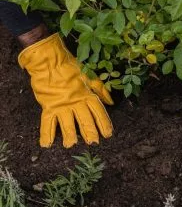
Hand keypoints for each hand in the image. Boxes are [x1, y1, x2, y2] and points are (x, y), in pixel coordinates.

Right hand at [18, 33, 112, 147]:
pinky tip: (47, 145)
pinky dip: (46, 133)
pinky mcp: (48, 106)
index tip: (108, 134)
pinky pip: (47, 122)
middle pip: (84, 119)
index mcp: (87, 94)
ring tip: (71, 144)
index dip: (104, 123)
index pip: (98, 111)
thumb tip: (111, 102)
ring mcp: (62, 105)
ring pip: (67, 123)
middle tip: (93, 143)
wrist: (49, 61)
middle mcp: (76, 102)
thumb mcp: (89, 77)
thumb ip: (100, 90)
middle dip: (89, 132)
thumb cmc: (70, 68)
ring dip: (69, 135)